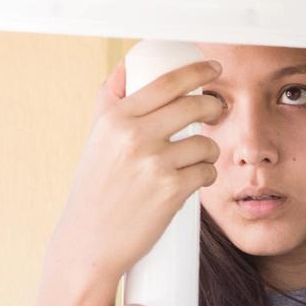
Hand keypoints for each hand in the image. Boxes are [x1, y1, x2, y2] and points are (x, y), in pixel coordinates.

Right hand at [51, 61, 222, 280]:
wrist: (89, 241)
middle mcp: (133, 135)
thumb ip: (111, 100)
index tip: (213, 67)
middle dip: (212, 107)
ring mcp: (153, 163)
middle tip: (215, 112)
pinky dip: (205, 176)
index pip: (166, 82)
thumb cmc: (96, 189)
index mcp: (115, 118)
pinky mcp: (171, 190)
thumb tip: (128, 64)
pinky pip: (206, 172)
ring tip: (194, 160)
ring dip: (208, 151)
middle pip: (193, 105)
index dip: (196, 70)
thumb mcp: (96, 139)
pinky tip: (192, 182)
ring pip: (206, 142)